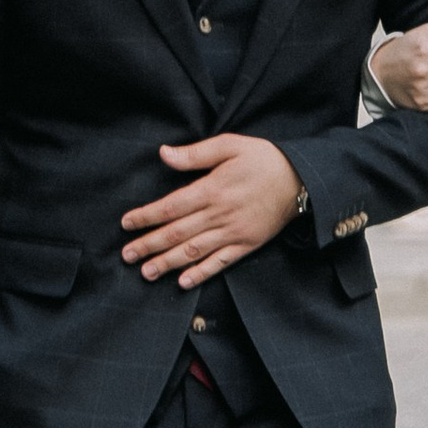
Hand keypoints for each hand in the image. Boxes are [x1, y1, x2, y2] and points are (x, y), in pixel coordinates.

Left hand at [120, 131, 302, 285]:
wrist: (300, 180)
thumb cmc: (263, 159)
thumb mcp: (230, 145)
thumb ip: (195, 154)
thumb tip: (164, 154)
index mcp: (212, 189)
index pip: (170, 207)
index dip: (146, 217)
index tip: (126, 224)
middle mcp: (219, 215)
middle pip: (177, 233)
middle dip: (149, 245)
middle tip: (126, 256)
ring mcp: (233, 233)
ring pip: (194, 252)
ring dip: (167, 263)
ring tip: (146, 272)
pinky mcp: (246, 245)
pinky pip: (220, 263)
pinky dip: (201, 273)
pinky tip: (183, 282)